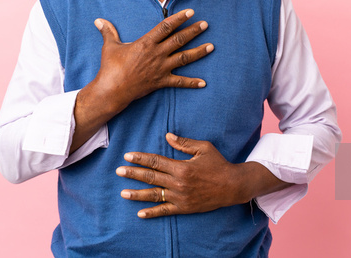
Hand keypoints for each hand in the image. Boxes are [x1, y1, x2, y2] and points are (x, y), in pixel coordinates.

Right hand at [71, 10, 212, 152]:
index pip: (166, 27)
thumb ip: (108, 32)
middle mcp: (156, 54)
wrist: (112, 90)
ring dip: (198, 52)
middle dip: (193, 31)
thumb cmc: (110, 67)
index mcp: (146, 43)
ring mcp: (160, 68)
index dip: (179, 18)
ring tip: (211, 46)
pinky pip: (179, 82)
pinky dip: (191, 82)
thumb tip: (98, 20)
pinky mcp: (161, 81)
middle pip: (179, 40)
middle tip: (205, 24)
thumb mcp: (109, 46)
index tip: (191, 12)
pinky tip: (204, 83)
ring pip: (184, 58)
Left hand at [116, 133, 252, 217]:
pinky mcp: (184, 208)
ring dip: (137, 194)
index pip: (155, 161)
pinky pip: (165, 211)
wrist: (232, 186)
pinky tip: (140, 213)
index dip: (140, 158)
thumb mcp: (203, 148)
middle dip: (132, 174)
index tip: (127, 156)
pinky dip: (152, 213)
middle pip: (150, 177)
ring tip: (123, 192)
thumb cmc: (218, 164)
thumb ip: (184, 143)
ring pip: (154, 195)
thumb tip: (167, 136)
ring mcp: (180, 197)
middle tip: (118, 171)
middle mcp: (178, 183)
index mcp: (181, 167)